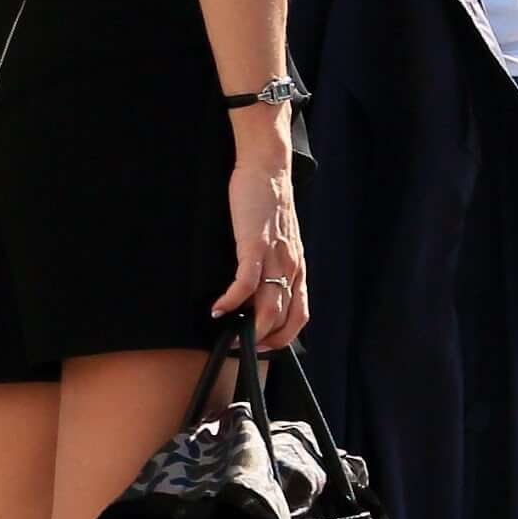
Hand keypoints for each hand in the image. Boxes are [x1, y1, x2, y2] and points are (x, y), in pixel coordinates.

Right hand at [219, 141, 309, 350]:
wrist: (268, 171)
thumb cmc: (269, 204)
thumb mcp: (279, 242)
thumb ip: (275, 267)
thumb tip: (257, 294)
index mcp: (297, 269)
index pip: (299, 316)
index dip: (282, 338)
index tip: (261, 347)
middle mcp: (291, 268)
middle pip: (284, 318)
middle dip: (263, 341)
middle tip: (241, 347)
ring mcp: (275, 257)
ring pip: (269, 307)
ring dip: (249, 329)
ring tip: (229, 336)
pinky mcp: (255, 244)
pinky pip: (246, 283)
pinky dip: (232, 301)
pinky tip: (218, 308)